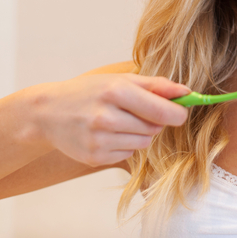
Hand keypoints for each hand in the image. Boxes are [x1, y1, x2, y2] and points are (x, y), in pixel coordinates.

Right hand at [29, 74, 189, 166]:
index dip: (177, 113)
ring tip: (120, 121)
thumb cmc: (90, 91)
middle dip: (154, 121)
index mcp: (116, 92)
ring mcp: (98, 140)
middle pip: (154, 128)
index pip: (161, 111)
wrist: (48, 112)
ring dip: (140, 133)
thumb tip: (187, 93)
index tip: (180, 112)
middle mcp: (106, 117)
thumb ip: (156, 85)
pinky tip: (108, 133)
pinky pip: (128, 153)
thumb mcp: (120, 80)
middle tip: (138, 111)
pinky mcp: (94, 157)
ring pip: (144, 142)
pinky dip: (125, 144)